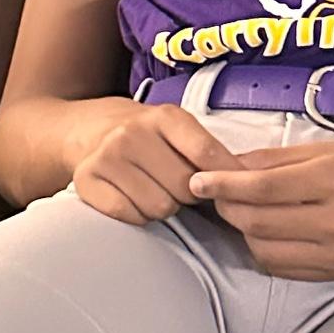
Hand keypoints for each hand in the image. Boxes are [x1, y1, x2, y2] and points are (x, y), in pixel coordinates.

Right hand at [68, 99, 234, 226]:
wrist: (89, 128)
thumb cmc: (147, 136)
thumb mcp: (179, 130)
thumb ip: (210, 152)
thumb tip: (246, 180)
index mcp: (164, 116)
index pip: (206, 154)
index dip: (222, 178)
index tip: (226, 188)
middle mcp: (132, 132)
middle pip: (184, 188)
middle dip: (187, 194)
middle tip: (176, 185)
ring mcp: (107, 156)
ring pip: (159, 207)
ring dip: (162, 207)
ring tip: (153, 189)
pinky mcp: (87, 180)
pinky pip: (130, 216)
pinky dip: (137, 215)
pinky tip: (133, 198)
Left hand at [187, 140, 333, 279]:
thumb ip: (280, 158)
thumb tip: (232, 163)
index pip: (262, 186)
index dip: (223, 184)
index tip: (199, 178)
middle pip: (257, 222)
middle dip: (226, 207)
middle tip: (214, 193)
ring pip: (264, 249)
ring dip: (242, 230)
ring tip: (239, 210)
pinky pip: (284, 267)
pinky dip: (264, 249)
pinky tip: (264, 231)